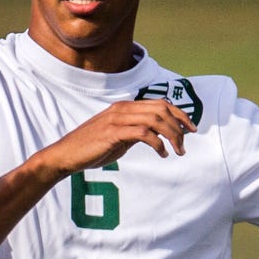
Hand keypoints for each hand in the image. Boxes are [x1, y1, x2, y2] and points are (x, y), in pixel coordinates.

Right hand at [41, 99, 194, 175]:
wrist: (67, 155)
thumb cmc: (92, 149)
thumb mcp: (119, 138)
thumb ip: (136, 133)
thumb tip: (156, 137)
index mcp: (125, 107)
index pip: (160, 104)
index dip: (179, 114)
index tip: (191, 128)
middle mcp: (123, 108)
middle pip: (161, 109)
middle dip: (179, 125)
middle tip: (186, 143)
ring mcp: (117, 119)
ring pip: (156, 120)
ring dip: (171, 136)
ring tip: (177, 151)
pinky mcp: (113, 132)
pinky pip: (144, 133)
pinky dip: (158, 144)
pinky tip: (162, 154)